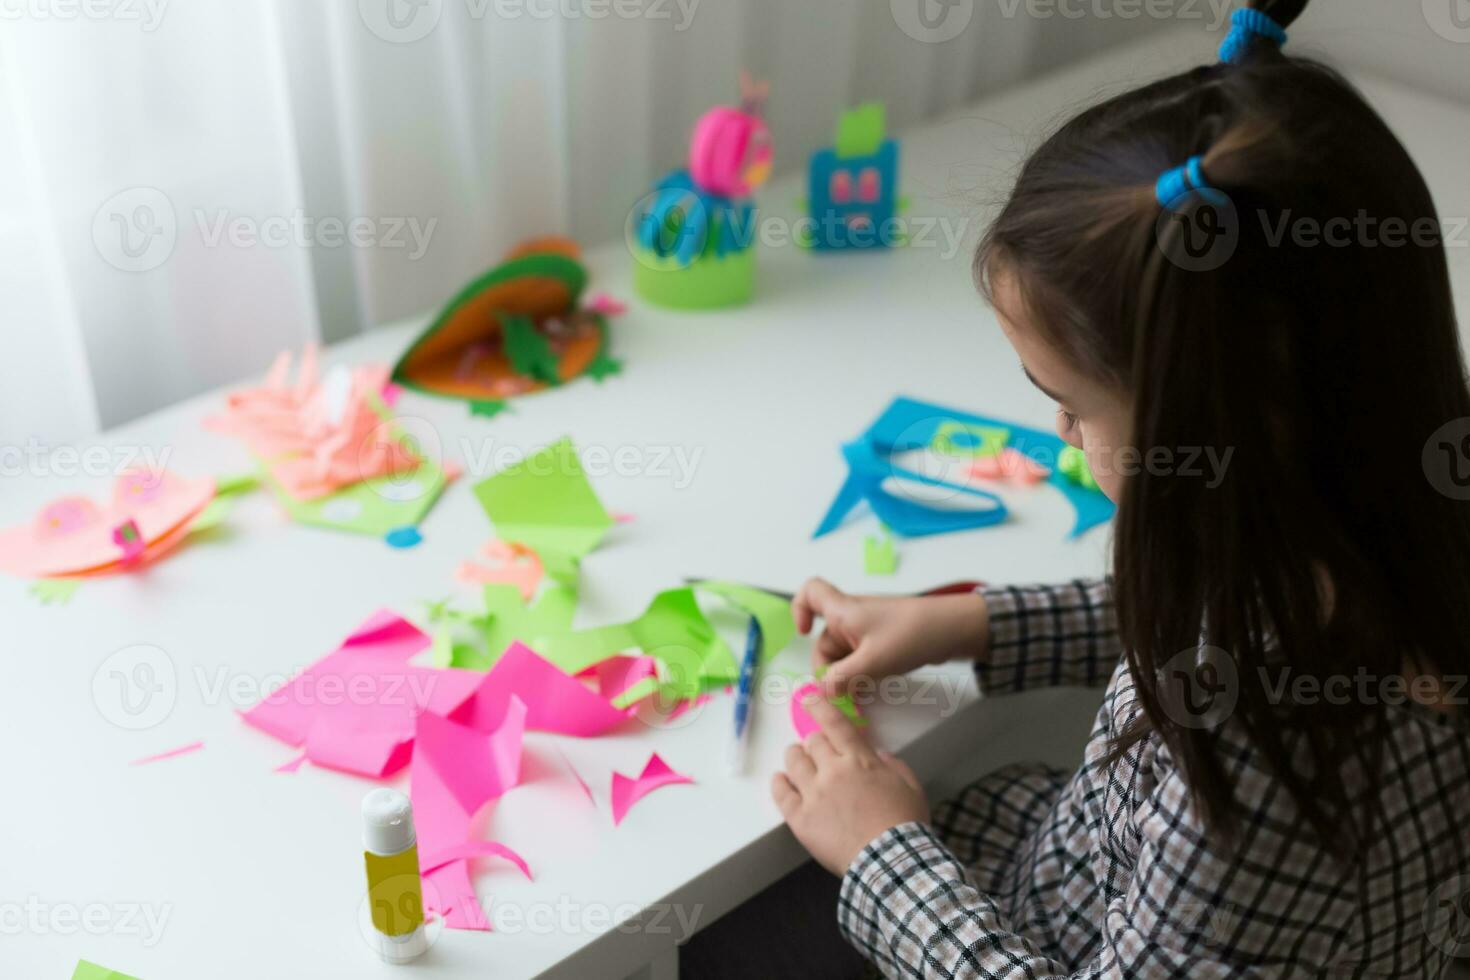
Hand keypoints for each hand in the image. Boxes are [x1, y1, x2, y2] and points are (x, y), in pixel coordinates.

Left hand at [771, 696, 929, 875]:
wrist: (890, 863)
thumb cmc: (905, 825)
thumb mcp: (911, 787)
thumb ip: (894, 766)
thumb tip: (878, 754)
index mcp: (860, 759)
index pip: (834, 722)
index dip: (819, 706)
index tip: (809, 698)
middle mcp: (832, 770)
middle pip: (812, 741)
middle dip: (814, 742)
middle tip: (817, 751)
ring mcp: (813, 794)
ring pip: (793, 761)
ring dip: (795, 757)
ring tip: (797, 760)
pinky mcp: (800, 819)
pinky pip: (781, 793)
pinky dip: (779, 783)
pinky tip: (780, 781)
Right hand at [793, 577, 988, 695]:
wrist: (953, 630)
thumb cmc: (910, 636)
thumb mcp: (872, 662)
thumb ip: (842, 679)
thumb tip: (821, 691)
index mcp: (843, 611)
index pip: (810, 592)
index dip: (798, 609)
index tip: (804, 634)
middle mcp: (851, 617)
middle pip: (825, 640)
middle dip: (829, 668)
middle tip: (843, 694)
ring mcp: (868, 629)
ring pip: (843, 654)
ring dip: (847, 676)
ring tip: (861, 696)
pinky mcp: (883, 640)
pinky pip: (861, 657)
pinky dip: (861, 674)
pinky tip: (871, 689)